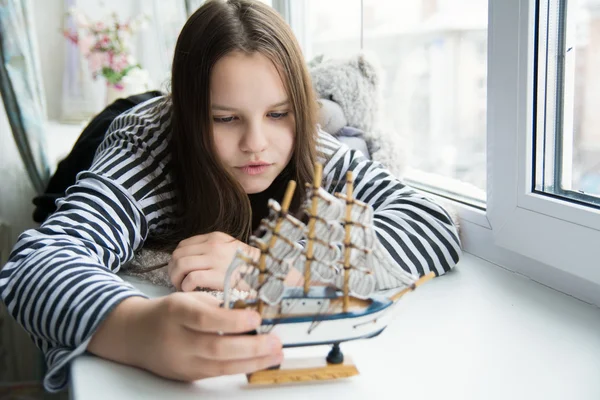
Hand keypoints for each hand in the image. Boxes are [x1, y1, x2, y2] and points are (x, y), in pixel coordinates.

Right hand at [88, 292, 282, 380]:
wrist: (134, 335)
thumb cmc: (167, 312)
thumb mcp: (187, 299)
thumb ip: (215, 306)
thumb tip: (250, 311)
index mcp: (175, 312)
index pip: (205, 319)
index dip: (232, 320)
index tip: (256, 317)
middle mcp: (177, 340)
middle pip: (216, 348)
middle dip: (250, 347)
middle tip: (275, 341)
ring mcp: (181, 362)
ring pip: (220, 367)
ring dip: (252, 362)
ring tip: (275, 354)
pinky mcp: (187, 375)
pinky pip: (217, 373)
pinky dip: (241, 367)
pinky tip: (259, 361)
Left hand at [169, 231, 259, 291]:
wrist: (269, 272)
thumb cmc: (250, 266)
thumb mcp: (232, 249)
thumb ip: (213, 250)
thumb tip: (193, 261)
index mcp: (215, 237)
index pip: (183, 245)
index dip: (177, 259)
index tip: (179, 271)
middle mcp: (213, 245)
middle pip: (178, 254)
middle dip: (173, 270)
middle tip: (178, 281)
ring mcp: (216, 260)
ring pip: (181, 265)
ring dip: (177, 278)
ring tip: (182, 287)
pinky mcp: (218, 275)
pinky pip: (191, 279)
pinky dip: (186, 286)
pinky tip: (190, 291)